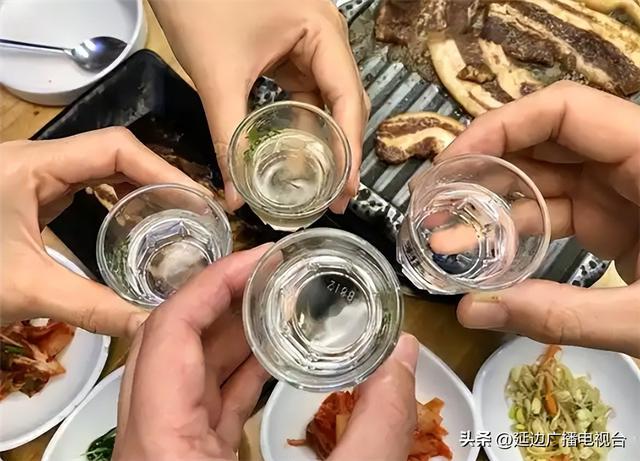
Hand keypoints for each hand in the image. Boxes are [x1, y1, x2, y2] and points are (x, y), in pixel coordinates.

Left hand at [0, 128, 201, 336]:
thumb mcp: (28, 289)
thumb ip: (93, 307)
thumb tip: (152, 327)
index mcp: (32, 166)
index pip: (115, 148)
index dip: (162, 170)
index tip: (196, 202)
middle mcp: (36, 162)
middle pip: (113, 154)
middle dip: (158, 179)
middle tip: (196, 214)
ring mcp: (33, 177)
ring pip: (100, 168)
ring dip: (140, 187)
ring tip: (178, 216)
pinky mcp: (32, 195)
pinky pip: (85, 186)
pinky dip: (117, 199)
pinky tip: (137, 222)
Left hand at [114, 244, 418, 460]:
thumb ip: (375, 429)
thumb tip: (405, 355)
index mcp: (163, 446)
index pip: (167, 332)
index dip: (213, 282)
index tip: (264, 257)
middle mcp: (150, 444)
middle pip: (171, 341)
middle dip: (227, 297)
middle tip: (280, 271)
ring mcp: (164, 455)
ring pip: (184, 370)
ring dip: (232, 331)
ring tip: (283, 302)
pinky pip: (200, 402)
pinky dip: (236, 371)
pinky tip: (274, 357)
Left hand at [150, 0, 367, 211]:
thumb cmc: (199, 3)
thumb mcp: (217, 76)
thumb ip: (228, 138)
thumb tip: (236, 195)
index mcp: (321, 32)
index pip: (347, 99)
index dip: (350, 149)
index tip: (346, 190)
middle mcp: (325, 38)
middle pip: (345, 103)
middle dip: (342, 151)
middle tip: (336, 197)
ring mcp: (309, 44)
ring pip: (327, 102)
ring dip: (323, 142)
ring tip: (320, 185)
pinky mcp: (290, 51)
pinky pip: (305, 94)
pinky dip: (302, 125)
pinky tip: (296, 154)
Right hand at [434, 81, 639, 357]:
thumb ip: (560, 315)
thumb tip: (472, 312)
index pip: (564, 110)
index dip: (499, 125)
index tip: (452, 161)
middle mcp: (633, 163)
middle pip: (543, 140)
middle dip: (483, 166)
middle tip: (433, 197)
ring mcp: (623, 190)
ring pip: (543, 177)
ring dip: (491, 202)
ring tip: (443, 232)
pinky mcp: (615, 218)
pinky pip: (554, 210)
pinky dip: (515, 228)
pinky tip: (481, 248)